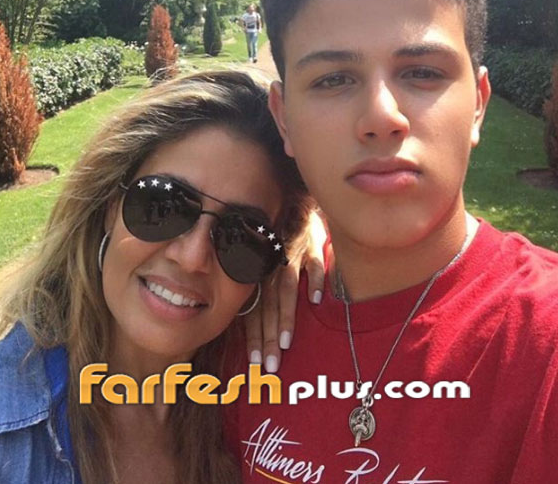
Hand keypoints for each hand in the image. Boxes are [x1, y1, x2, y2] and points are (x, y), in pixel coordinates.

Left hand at [245, 210, 327, 371]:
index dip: (254, 337)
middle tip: (271, 366)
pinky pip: (314, 262)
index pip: (253, 311)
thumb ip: (265, 294)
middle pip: (268, 307)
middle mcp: (271, 268)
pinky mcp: (312, 244)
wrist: (296, 205)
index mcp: (259, 277)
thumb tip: (258, 331)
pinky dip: (316, 279)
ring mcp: (291, 256)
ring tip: (286, 343)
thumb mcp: (268, 265)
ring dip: (286, 316)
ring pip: (286, 289)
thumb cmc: (280, 243)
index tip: (255, 363)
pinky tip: (317, 300)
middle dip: (268, 338)